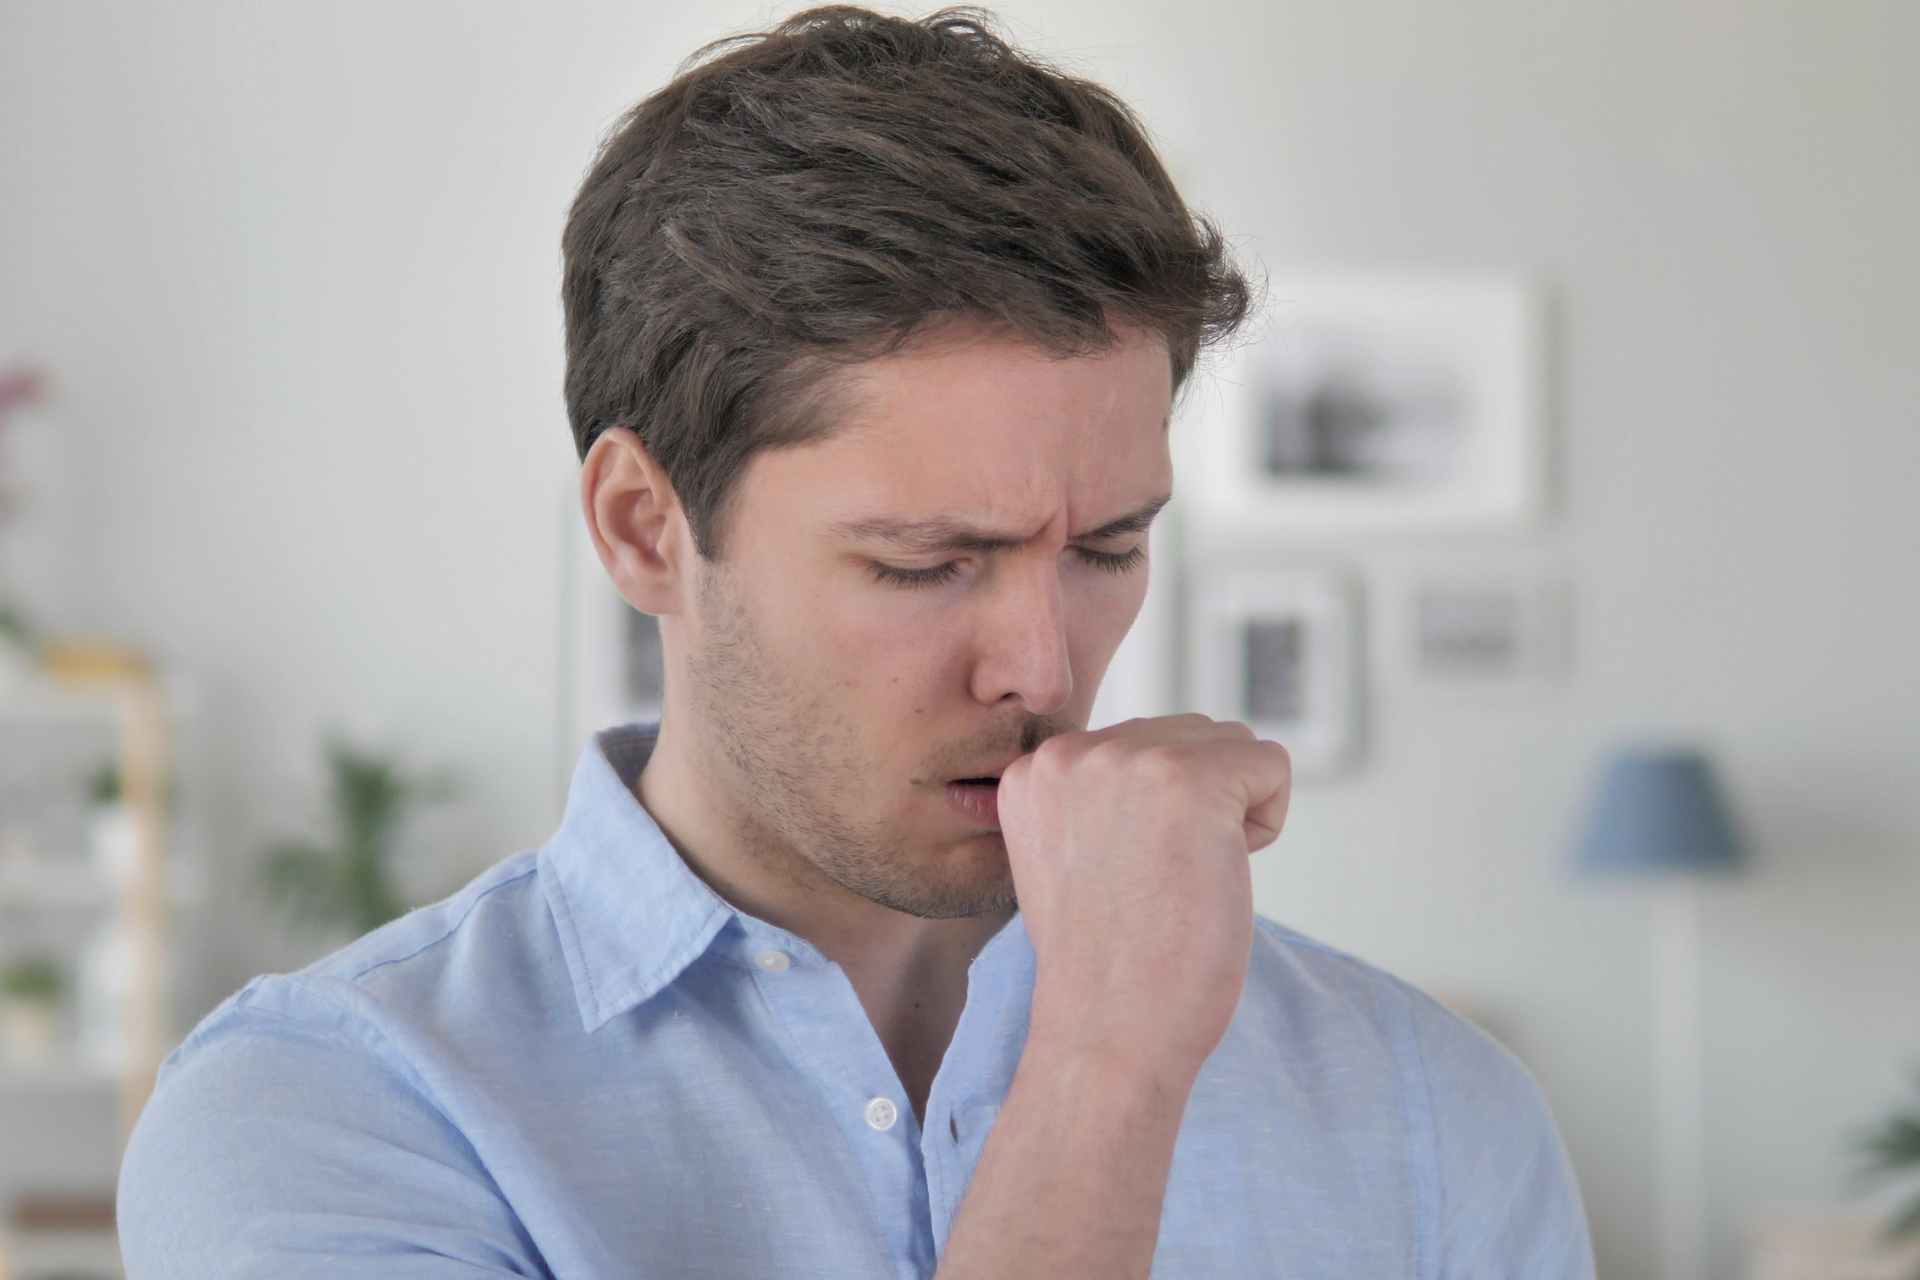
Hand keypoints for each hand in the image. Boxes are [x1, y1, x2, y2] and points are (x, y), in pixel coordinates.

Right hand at [996, 714, 1290, 1081]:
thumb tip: (1165, 762)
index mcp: (1033, 771)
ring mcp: (1128, 760)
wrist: (1107, 1033)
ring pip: (1230, 744)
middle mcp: (1070, 753)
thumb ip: (1098, 798)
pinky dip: (1267, 820)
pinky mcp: (1189, 779)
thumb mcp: (1071, 856)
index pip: (1135, 746)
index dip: (1154, 816)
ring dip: (1232, 810)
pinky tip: (1221, 872)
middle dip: (1198, 805)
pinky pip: (1271, 764)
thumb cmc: (1106, 967)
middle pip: (1186, 736)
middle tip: (1162, 883)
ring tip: (1187, 877)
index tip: (1126, 879)